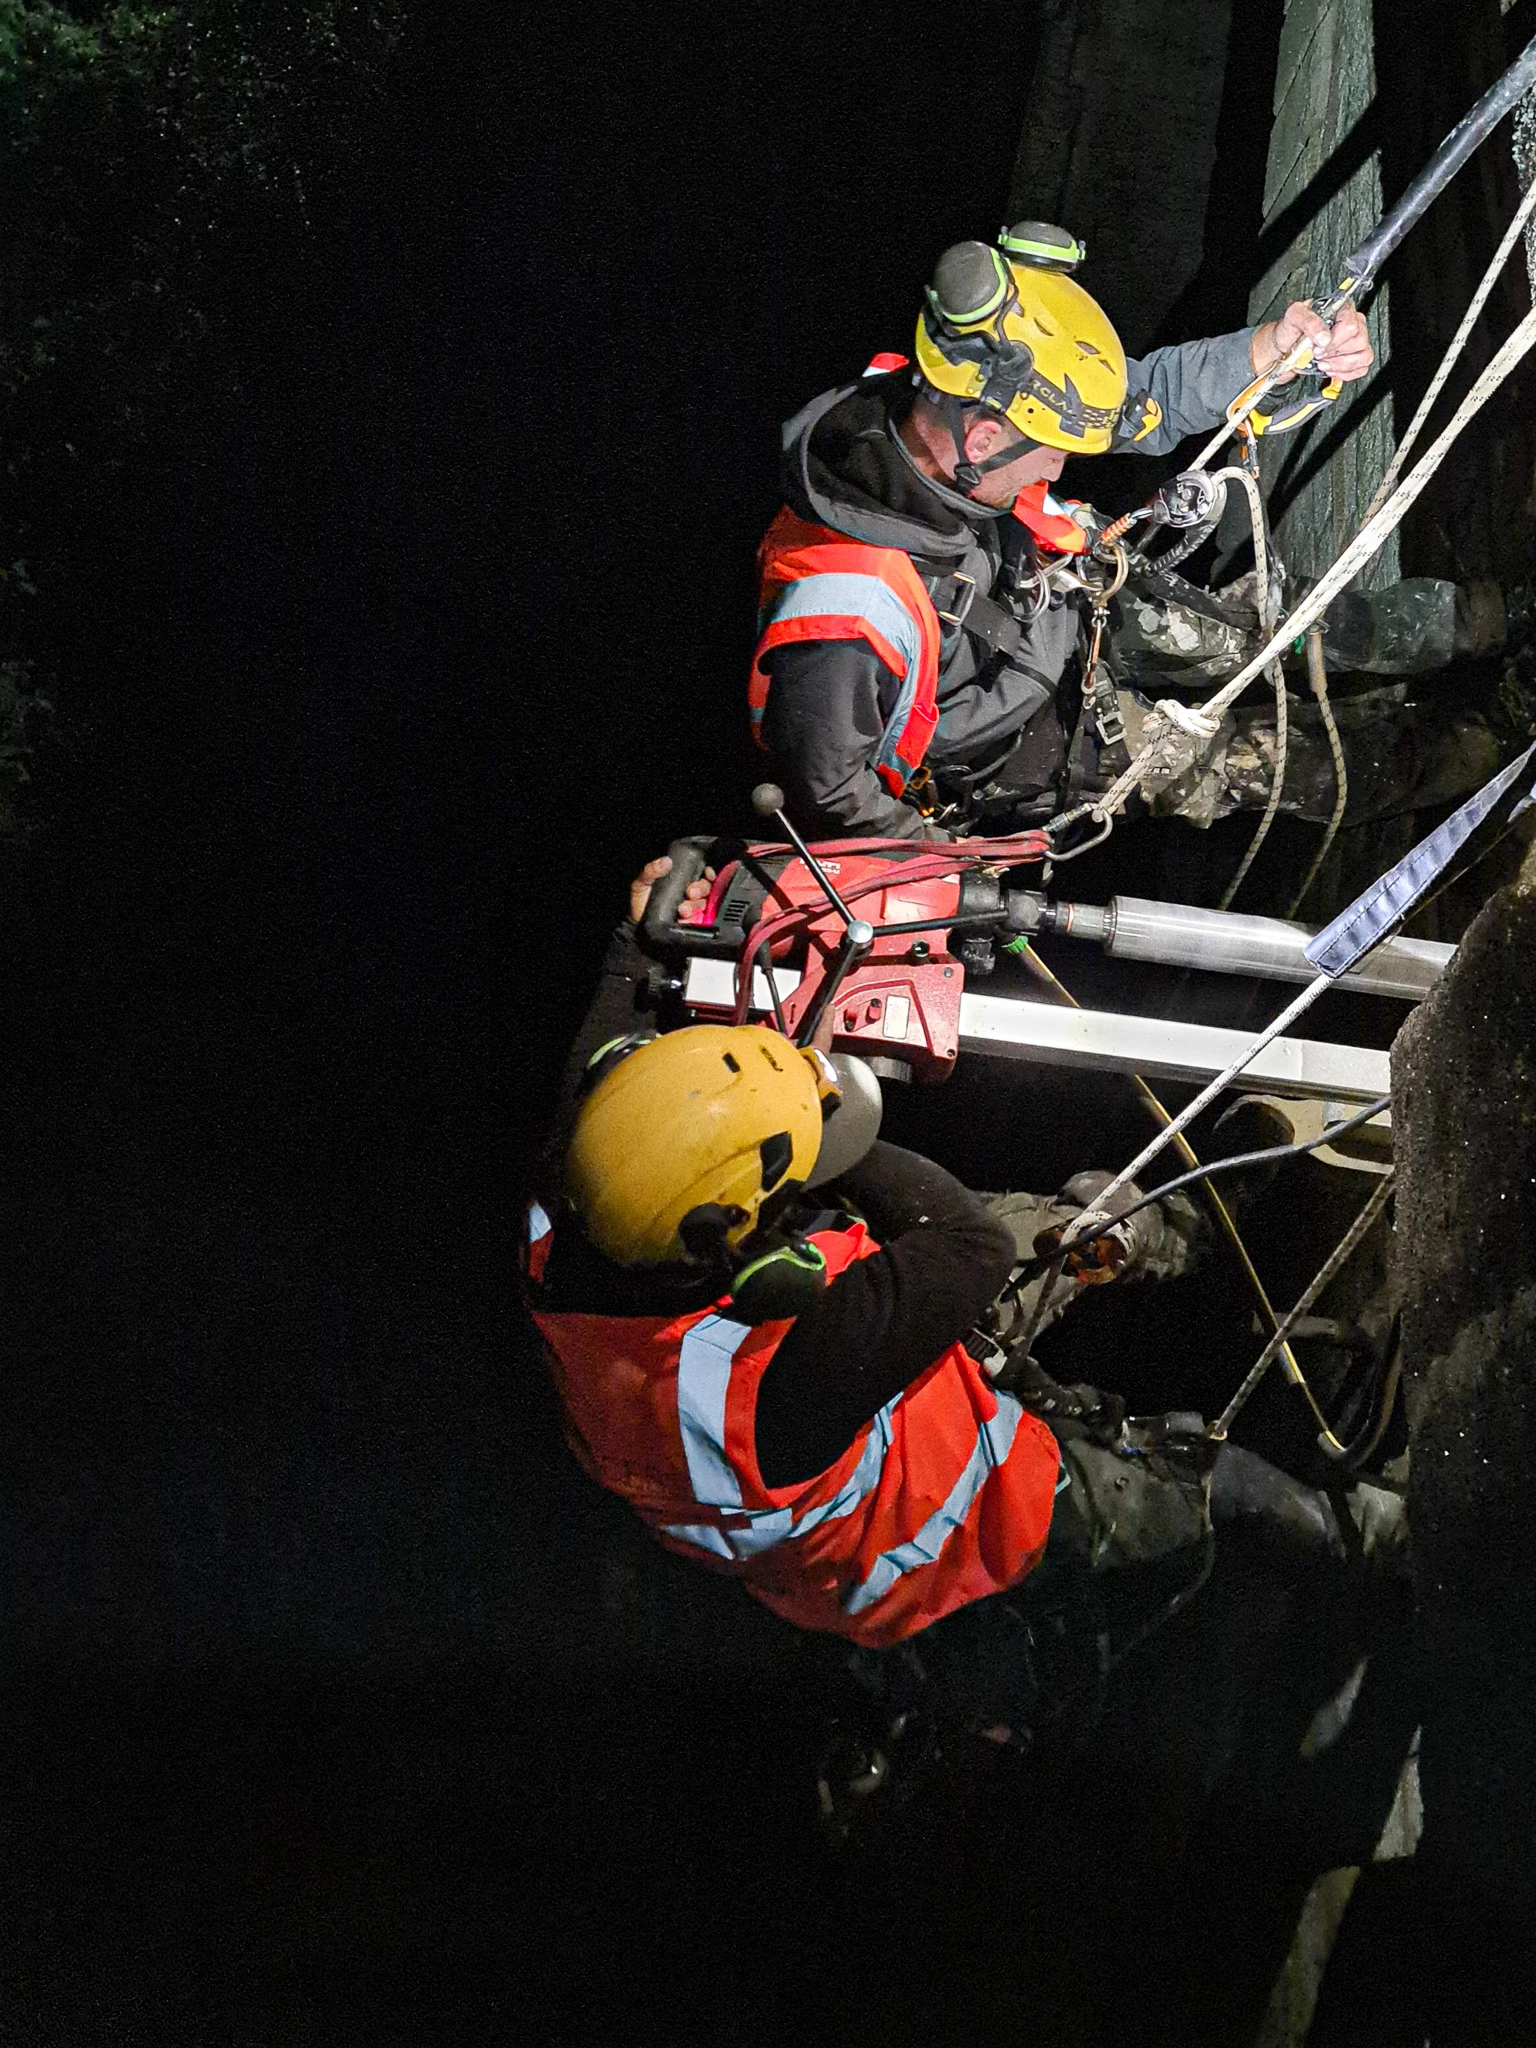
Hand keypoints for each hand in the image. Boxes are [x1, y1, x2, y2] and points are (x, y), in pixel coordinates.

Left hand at [628, 854, 714, 925]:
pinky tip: (685, 918)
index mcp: (681, 881)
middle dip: (701, 888)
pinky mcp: (693, 922)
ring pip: (704, 903)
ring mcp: (693, 908)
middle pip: (706, 887)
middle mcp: (689, 893)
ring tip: (682, 909)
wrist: (640, 928)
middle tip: (690, 893)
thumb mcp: (641, 884)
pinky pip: (701, 919)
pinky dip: (695, 918)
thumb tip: (666, 861)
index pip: (701, 873)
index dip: (707, 873)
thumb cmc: (641, 904)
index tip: (706, 874)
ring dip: (695, 905)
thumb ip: (651, 871)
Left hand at [1253, 300, 1372, 384]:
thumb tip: (1323, 336)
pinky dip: (1345, 373)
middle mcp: (1354, 322)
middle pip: (1358, 342)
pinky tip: (1331, 369)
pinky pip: (1362, 368)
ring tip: (1322, 363)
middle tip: (1317, 355)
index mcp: (1342, 308)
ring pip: (1363, 356)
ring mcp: (1357, 340)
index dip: (1334, 340)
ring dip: (1339, 365)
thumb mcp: (1293, 316)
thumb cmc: (1293, 329)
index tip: (1318, 346)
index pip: (1350, 325)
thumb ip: (1308, 321)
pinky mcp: (1356, 357)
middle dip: (1334, 353)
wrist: (1286, 345)